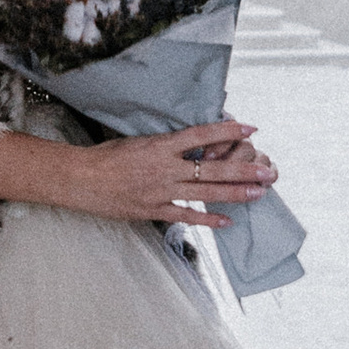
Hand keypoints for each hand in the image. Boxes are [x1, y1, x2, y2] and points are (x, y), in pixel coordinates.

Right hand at [0, 118, 277, 227]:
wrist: (80, 179)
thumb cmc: (105, 156)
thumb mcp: (138, 141)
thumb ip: (165, 145)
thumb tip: (192, 143)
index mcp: (161, 145)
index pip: (202, 135)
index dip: (228, 130)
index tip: (250, 127)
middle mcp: (166, 167)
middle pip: (213, 167)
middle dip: (244, 168)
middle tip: (268, 169)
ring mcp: (161, 191)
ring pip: (206, 192)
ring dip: (235, 192)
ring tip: (260, 192)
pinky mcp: (154, 210)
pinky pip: (186, 216)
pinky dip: (207, 219)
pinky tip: (227, 221)